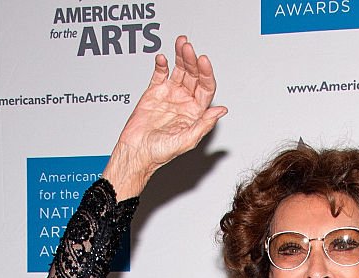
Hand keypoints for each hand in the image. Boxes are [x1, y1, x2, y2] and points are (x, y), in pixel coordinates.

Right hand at [103, 36, 227, 196]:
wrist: (136, 152)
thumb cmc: (160, 153)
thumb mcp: (187, 140)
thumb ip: (204, 124)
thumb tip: (222, 111)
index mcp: (195, 113)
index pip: (206, 88)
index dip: (206, 74)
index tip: (203, 61)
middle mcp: (184, 103)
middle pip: (193, 76)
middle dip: (192, 60)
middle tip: (189, 48)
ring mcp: (169, 96)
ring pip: (179, 71)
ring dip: (180, 57)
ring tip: (181, 43)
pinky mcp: (154, 93)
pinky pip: (160, 74)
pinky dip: (162, 65)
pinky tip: (163, 58)